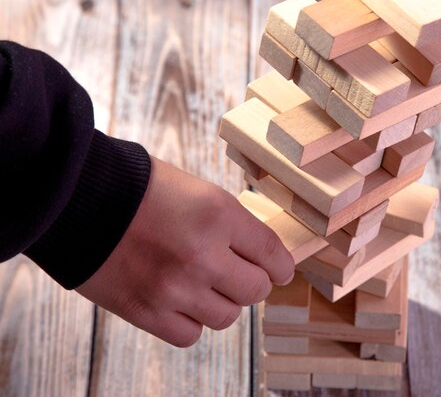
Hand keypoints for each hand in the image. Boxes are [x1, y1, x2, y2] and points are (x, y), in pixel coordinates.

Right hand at [76, 156, 293, 346]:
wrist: (76, 198)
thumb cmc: (136, 188)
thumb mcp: (195, 189)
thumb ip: (229, 222)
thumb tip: (255, 251)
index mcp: (219, 215)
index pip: (272, 253)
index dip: (282, 266)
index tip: (281, 272)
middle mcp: (203, 255)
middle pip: (255, 290)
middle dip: (252, 283)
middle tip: (239, 275)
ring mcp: (175, 288)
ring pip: (227, 316)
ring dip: (221, 303)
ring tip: (203, 285)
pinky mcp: (146, 311)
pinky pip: (191, 335)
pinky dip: (191, 321)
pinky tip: (180, 301)